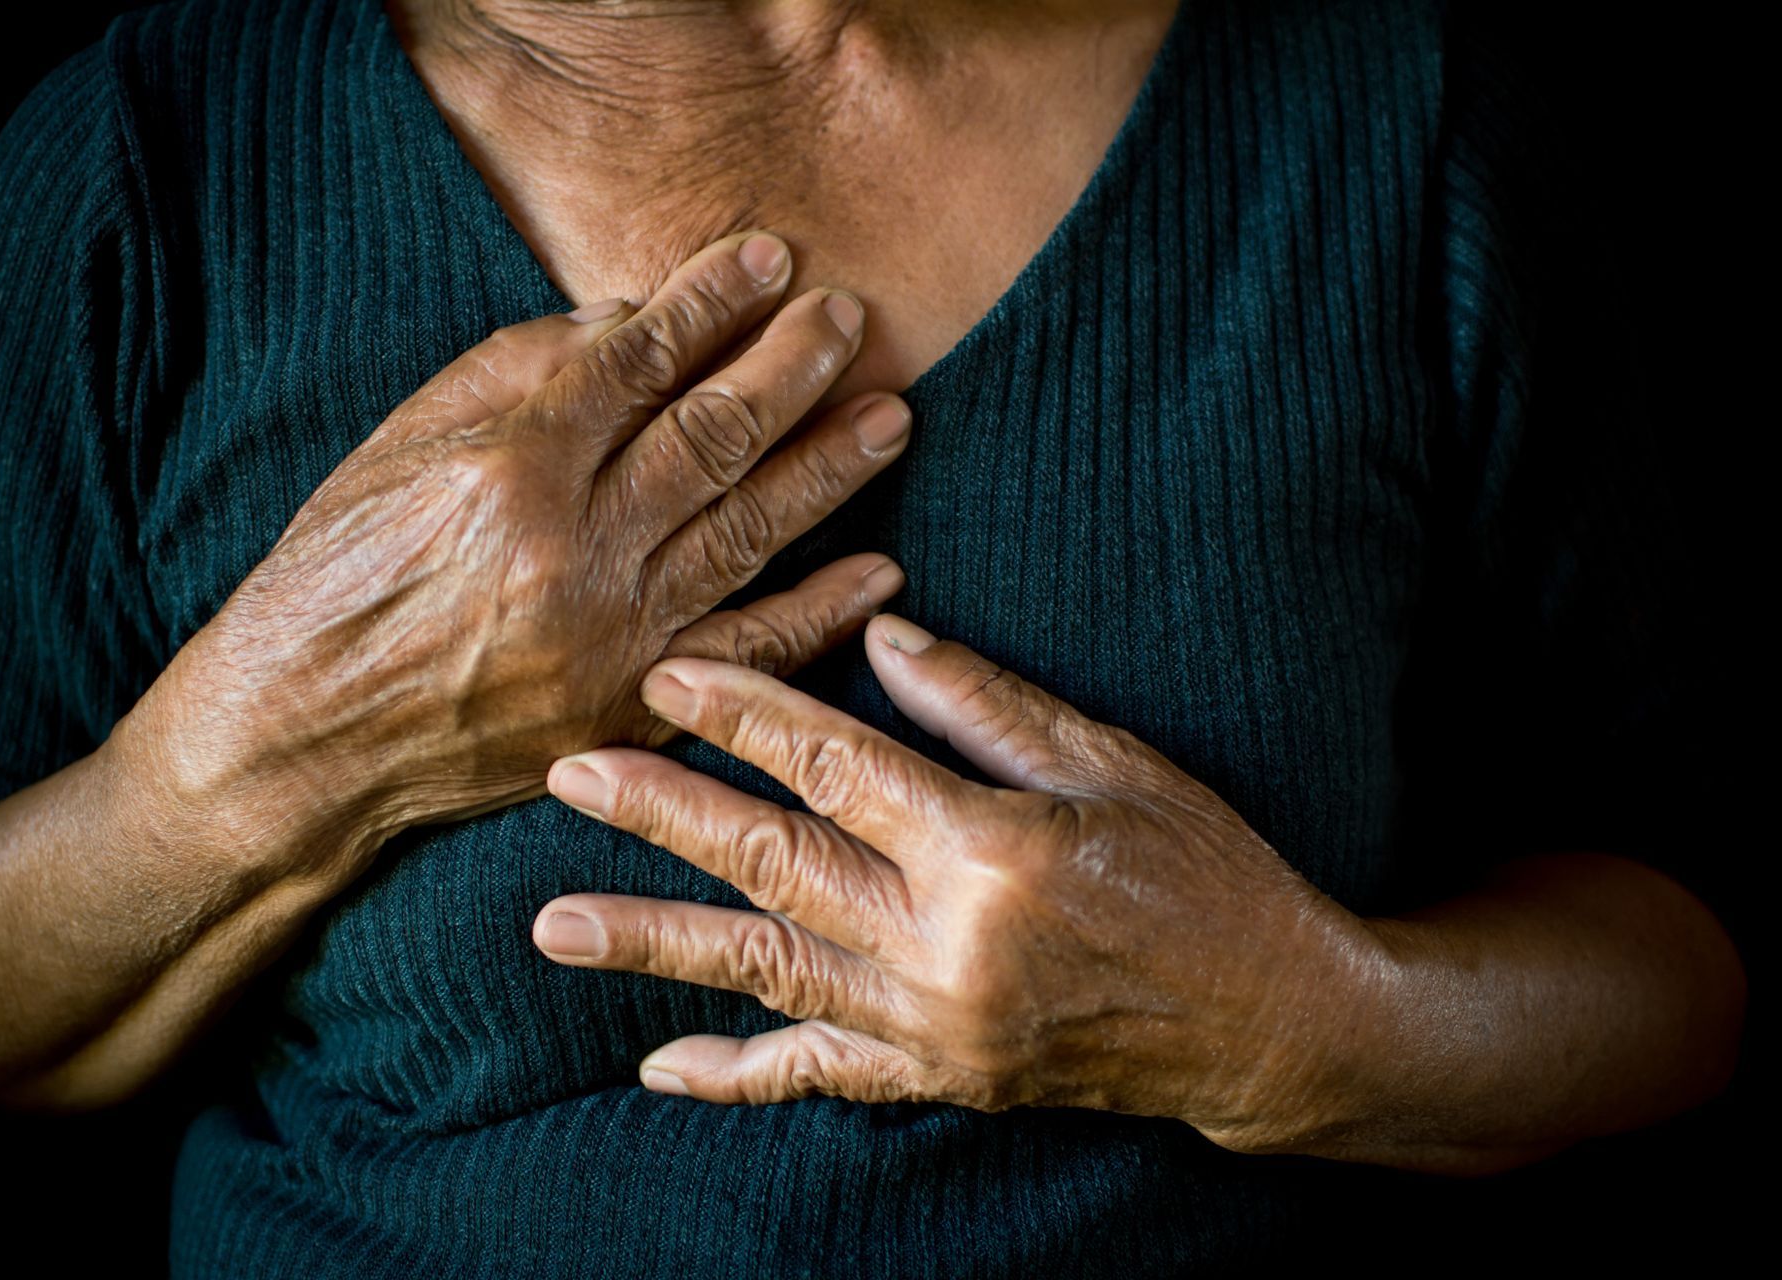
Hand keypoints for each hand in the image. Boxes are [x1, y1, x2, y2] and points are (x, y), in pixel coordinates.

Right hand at [124, 230, 914, 882]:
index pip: (639, 360)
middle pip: (714, 437)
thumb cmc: (333, 579)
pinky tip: (879, 570)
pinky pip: (747, 652)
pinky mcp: (627, 703)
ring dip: (829, 471)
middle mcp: (572, 547)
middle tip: (850, 320)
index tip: (769, 258)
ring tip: (891, 417)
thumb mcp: (394, 449)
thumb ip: (510, 376)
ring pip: (749, 532)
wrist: (301, 739)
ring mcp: (610, 632)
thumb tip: (622, 322)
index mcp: (508, 467)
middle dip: (793, 368)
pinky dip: (819, 611)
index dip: (712, 303)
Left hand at [532, 613, 1380, 1152]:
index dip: (744, 711)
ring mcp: (934, 1026)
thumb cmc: (1207, 873)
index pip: (836, 763)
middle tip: (567, 774)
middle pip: (773, 862)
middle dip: (660, 814)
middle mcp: (944, 945)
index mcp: (989, 850)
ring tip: (552, 924)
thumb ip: (987, 705)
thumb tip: (878, 632)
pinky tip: (658, 1064)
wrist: (1271, 1024)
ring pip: (766, 973)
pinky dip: (736, 1072)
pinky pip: (818, 1077)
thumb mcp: (1115, 766)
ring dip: (656, 942)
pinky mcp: (940, 1077)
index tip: (665, 673)